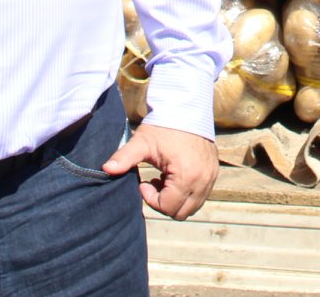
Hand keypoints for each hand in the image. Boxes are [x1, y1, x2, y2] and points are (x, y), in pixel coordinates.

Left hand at [102, 123, 217, 219]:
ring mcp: (210, 176)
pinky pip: (201, 195)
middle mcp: (202, 179)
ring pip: (193, 206)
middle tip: (153, 184)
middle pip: (182, 212)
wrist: (187, 107)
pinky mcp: (214, 171)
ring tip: (164, 180)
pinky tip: (174, 176)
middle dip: (164, 203)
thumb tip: (105, 169)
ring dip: (176, 199)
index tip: (144, 182)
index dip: (151, 199)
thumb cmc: (164, 125)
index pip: (168, 207)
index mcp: (186, 175)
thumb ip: (124, 158)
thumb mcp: (142, 142)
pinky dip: (187, 192)